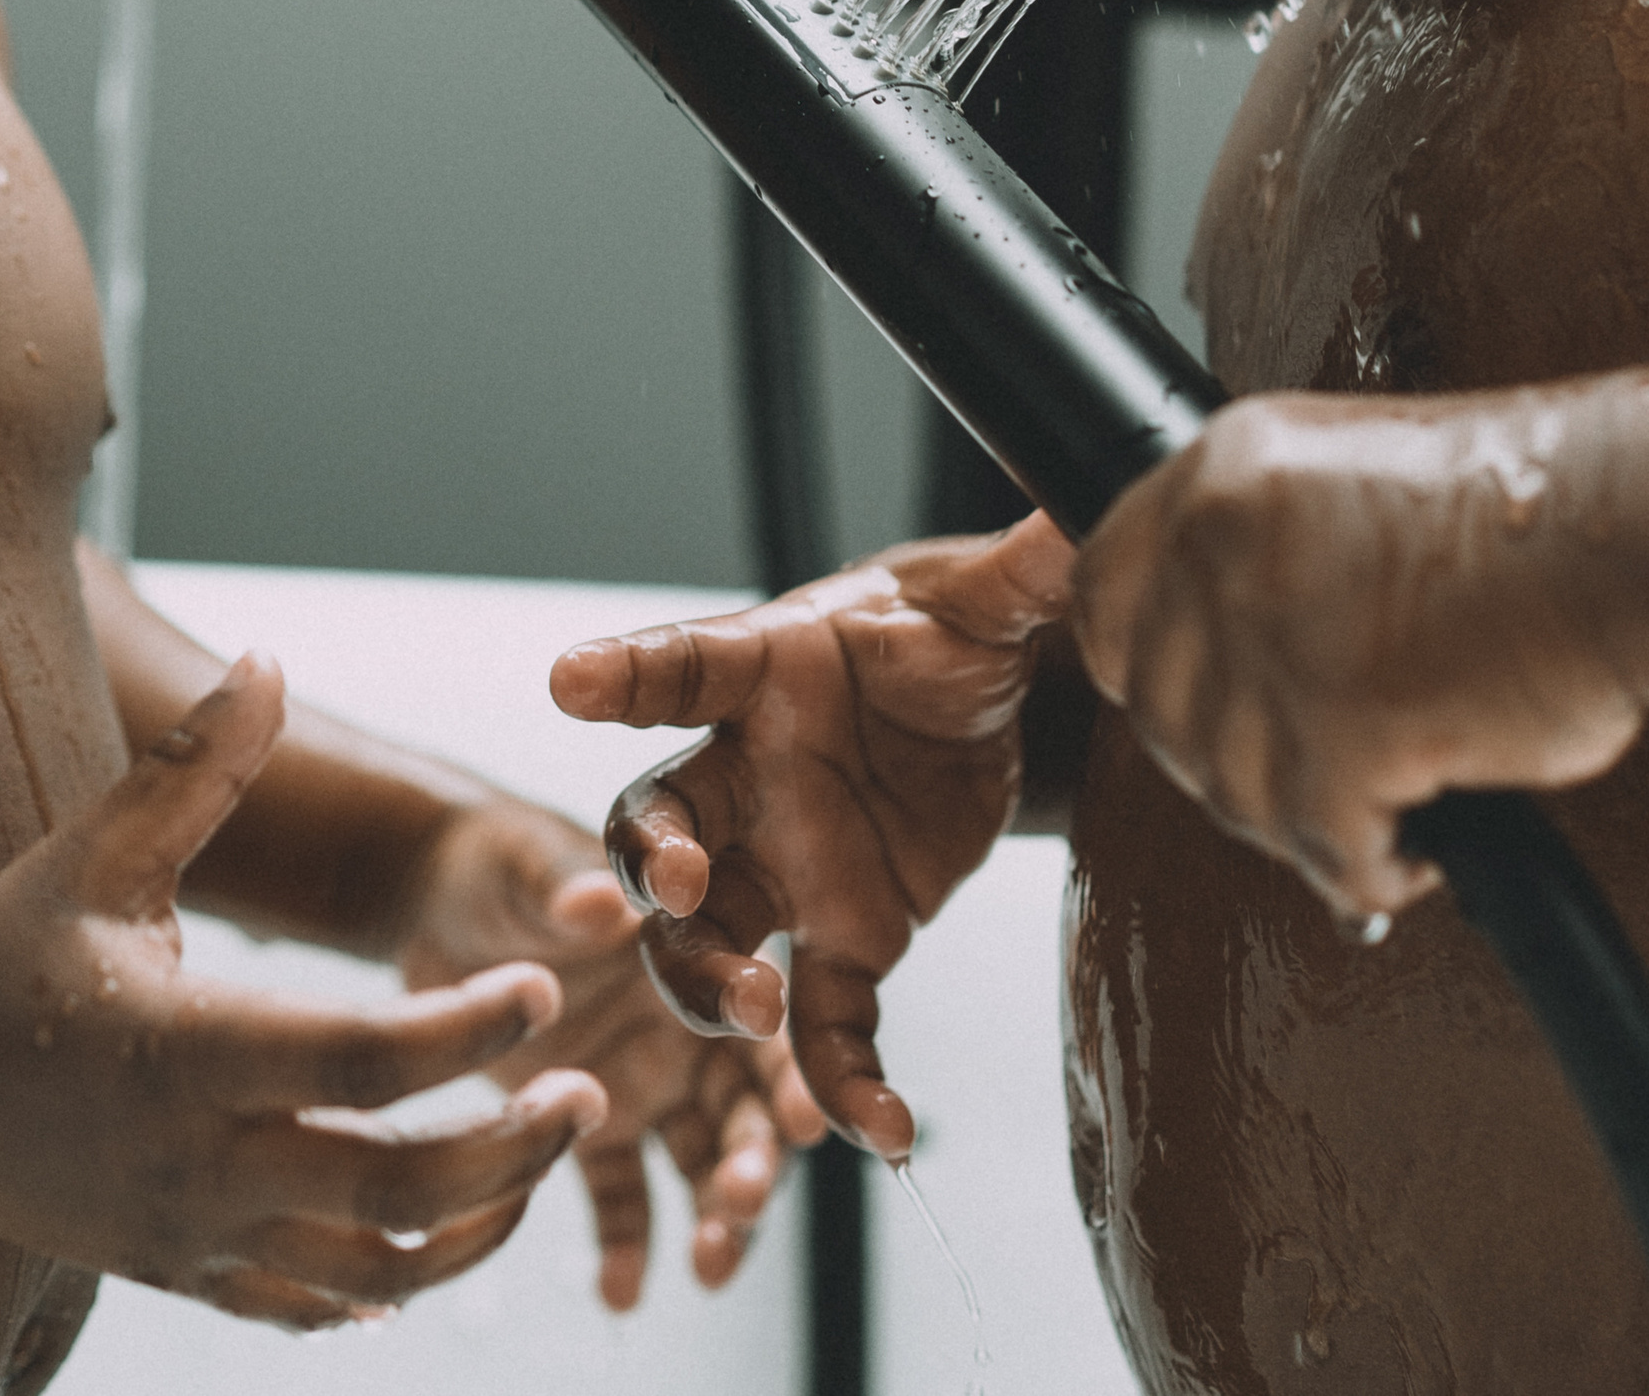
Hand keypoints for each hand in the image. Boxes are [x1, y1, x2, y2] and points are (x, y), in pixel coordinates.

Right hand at [0, 659, 606, 1329]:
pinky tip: (445, 1237)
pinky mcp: (180, 1277)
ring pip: (370, 1275)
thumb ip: (195, 768)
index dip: (467, 1033)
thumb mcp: (95, 851)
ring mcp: (189, 1238)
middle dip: (509, 1152)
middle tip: (590, 1093)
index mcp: (186, 1051)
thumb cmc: (1, 952)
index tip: (545, 991)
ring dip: (475, 1228)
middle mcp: (195, 1163)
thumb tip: (268, 659)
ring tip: (543, 1160)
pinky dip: (390, 1287)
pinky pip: (308, 1308)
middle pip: (392, 1190)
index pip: (362, 1061)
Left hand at [389, 789, 822, 1307]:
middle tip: (742, 1203)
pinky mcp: (581, 1125)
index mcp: (693, 955)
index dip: (788, 1070)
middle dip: (757, 1161)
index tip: (804, 1120)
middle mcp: (683, 1028)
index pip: (760, 1021)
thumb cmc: (497, 861)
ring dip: (713, 1217)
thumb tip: (600, 900)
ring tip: (706, 1266)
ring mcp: (639, 1082)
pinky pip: (618, 1197)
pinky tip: (622, 1292)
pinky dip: (625, 1247)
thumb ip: (566, 884)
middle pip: (743, 1108)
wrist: (434, 900)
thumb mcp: (526, 863)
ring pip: (697, 1163)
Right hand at [549, 515, 1076, 1161]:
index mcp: (769, 670)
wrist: (975, 708)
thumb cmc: (946, 635)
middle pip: (661, 821)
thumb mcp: (987, 601)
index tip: (572, 677)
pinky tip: (887, 1133)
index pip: (689, 662)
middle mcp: (751, 774)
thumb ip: (1021, 570)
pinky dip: (843, 1084)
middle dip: (655, 861)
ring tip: (756, 1014)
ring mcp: (783, 866)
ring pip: (705, 940)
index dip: (627, 670)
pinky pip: (821, 1024)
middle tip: (685, 887)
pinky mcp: (843, 938)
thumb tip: (1076, 516)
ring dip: (710, 982)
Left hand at [1073, 392, 1642, 923]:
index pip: (1102, 588)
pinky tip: (1413, 850)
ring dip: (1300, 820)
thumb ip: (1269, 550)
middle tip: (1303, 781)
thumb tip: (1222, 660)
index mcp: (1227, 470)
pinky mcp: (1345, 725)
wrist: (1637, 530)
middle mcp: (1229, 542)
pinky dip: (1366, 865)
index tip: (1183, 706)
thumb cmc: (1529, 512)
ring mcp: (1278, 634)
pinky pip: (1320, 843)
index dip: (1138, 665)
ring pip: (1232, 788)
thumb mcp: (1349, 482)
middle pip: (1156, 706)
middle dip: (1227, 762)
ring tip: (1374, 814)